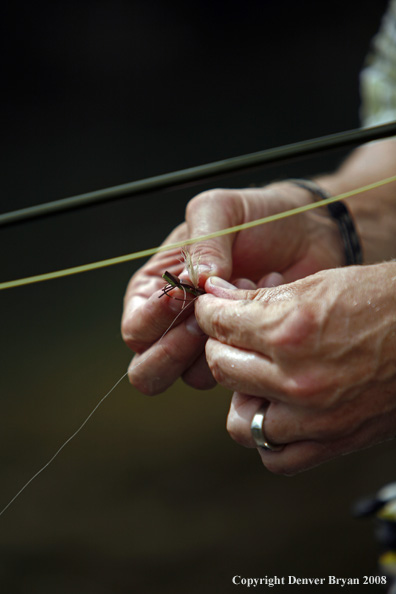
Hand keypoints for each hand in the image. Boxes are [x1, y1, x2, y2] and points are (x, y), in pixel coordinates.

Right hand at [122, 183, 345, 393]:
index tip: (183, 295)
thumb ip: (202, 242)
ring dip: (218, 341)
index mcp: (155, 290)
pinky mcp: (242, 353)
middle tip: (208, 319)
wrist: (307, 234)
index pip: (135, 329)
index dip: (153, 320)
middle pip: (149, 370)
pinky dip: (248, 346)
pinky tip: (265, 307)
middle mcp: (175, 324)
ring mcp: (208, 343)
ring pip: (190, 377)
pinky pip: (233, 374)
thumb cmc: (256, 219)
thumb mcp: (221, 211)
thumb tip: (194, 281)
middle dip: (175, 351)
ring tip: (244, 296)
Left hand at [195, 263, 395, 473]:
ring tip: (256, 378)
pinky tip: (278, 412)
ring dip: (241, 396)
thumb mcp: (317, 285)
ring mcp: (314, 417)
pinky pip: (276, 457)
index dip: (210, 312)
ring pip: (240, 421)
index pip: (218, 325)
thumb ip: (259, 297)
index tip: (213, 309)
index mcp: (290, 330)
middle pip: (221, 367)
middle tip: (234, 337)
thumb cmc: (383, 302)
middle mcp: (296, 379)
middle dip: (220, 346)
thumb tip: (216, 294)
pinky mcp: (333, 442)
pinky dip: (269, 437)